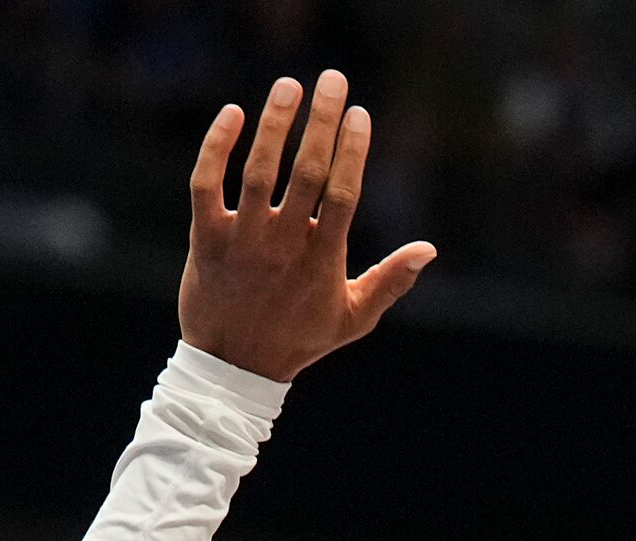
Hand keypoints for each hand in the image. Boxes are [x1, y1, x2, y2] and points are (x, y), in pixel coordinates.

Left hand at [178, 73, 434, 382]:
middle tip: (332, 79)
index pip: (342, 194)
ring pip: (259, 171)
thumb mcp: (354, 318)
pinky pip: (206, 183)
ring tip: (289, 86)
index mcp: (323, 261)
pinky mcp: (207, 237)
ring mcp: (243, 240)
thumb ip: (391, 281)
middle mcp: (283, 245)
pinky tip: (233, 114)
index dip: (352, 151)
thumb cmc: (299, 339)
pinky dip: (216, 147)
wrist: (234, 366)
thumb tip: (428, 250)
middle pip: (306, 172)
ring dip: (276, 125)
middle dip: (321, 122)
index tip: (358, 114)